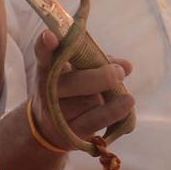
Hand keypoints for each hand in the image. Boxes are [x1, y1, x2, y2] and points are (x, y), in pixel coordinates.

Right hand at [27, 28, 134, 151]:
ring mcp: (56, 113)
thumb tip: (126, 66)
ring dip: (106, 96)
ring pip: (88, 101)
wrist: (47, 127)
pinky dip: (113, 111)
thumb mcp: (76, 72)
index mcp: (47, 68)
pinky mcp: (68, 133)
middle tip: (118, 73)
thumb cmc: (68, 90)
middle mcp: (47, 90)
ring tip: (118, 92)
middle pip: (72, 83)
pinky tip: (127, 103)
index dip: (46, 46)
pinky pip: (95, 120)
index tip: (51, 36)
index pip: (43, 54)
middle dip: (99, 78)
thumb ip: (99, 63)